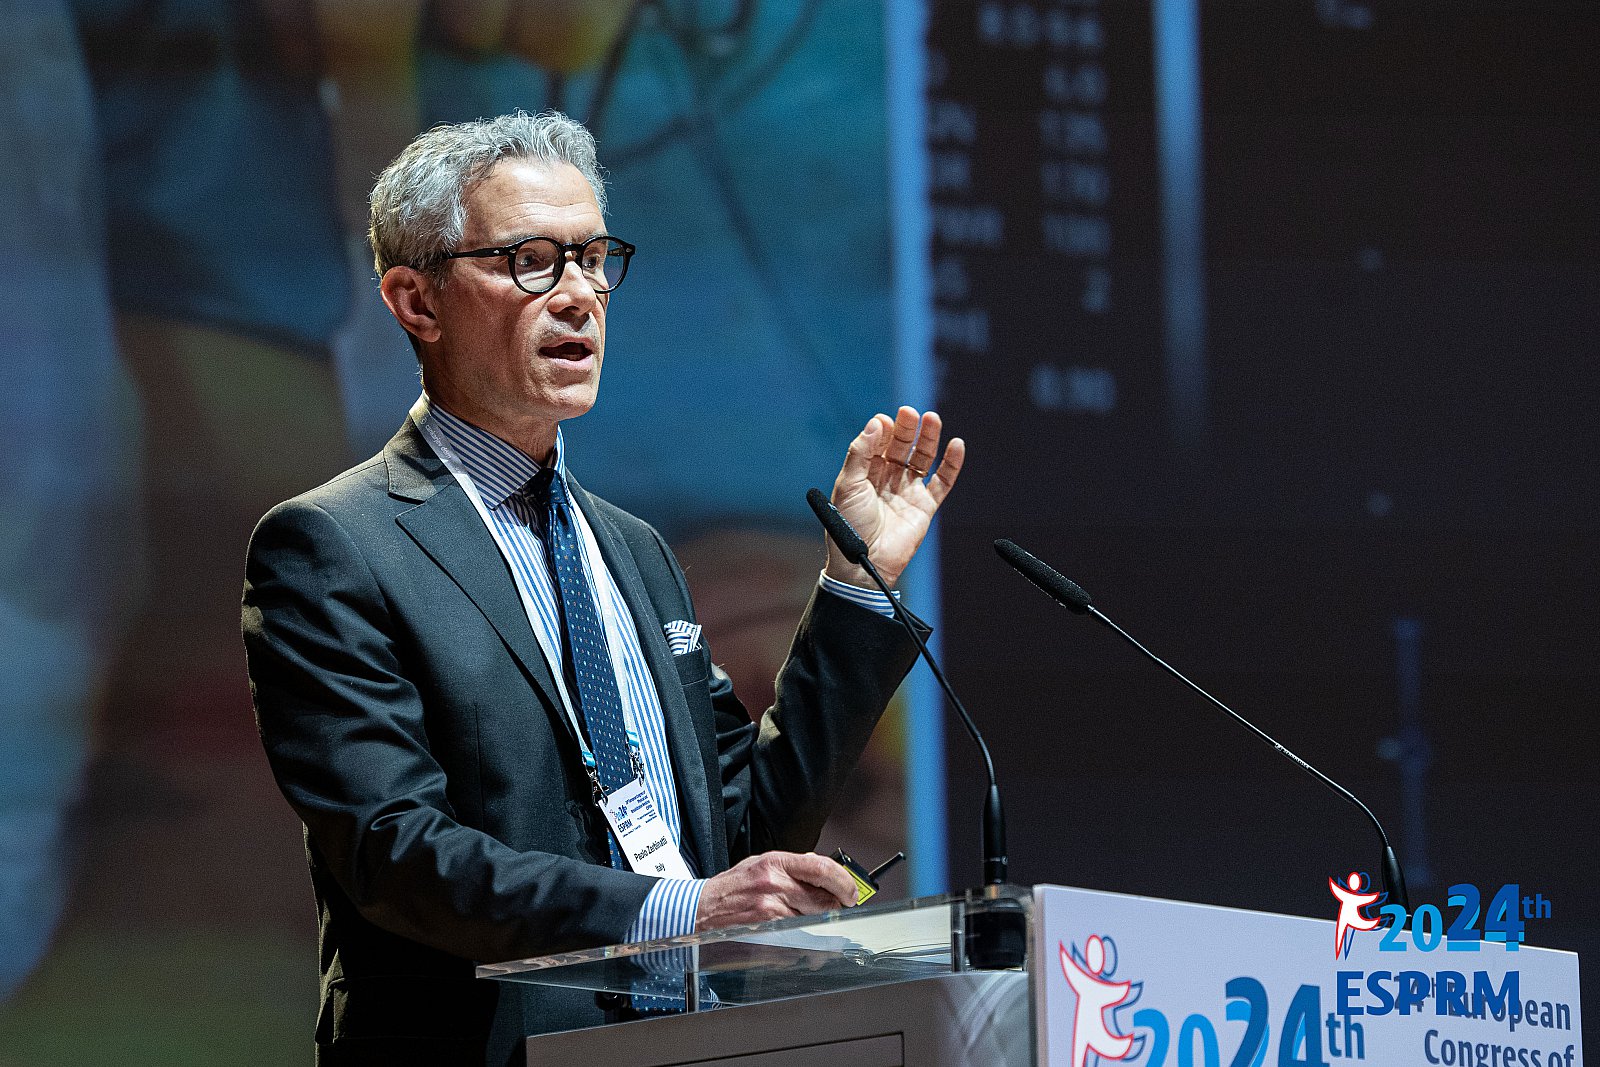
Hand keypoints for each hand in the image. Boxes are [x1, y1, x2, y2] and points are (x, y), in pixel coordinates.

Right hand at [695, 852, 858, 929]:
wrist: (700, 911)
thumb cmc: (731, 889)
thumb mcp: (759, 864)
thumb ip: (792, 867)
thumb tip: (822, 872)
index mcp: (775, 863)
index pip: (822, 868)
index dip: (844, 882)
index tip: (851, 893)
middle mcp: (774, 885)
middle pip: (825, 900)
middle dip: (835, 908)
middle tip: (834, 910)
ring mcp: (771, 912)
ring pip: (815, 923)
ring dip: (819, 927)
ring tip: (809, 924)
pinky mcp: (767, 935)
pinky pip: (799, 941)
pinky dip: (803, 942)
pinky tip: (793, 936)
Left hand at [826, 407, 963, 588]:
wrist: (864, 564)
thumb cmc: (849, 527)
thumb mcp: (847, 485)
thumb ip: (859, 453)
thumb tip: (876, 423)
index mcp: (865, 473)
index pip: (877, 443)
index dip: (882, 429)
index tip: (885, 421)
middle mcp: (887, 480)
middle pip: (901, 446)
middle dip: (906, 429)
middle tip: (910, 412)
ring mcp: (907, 492)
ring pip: (922, 459)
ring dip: (928, 439)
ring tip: (932, 419)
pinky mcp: (925, 507)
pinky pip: (942, 482)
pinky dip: (951, 464)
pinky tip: (956, 445)